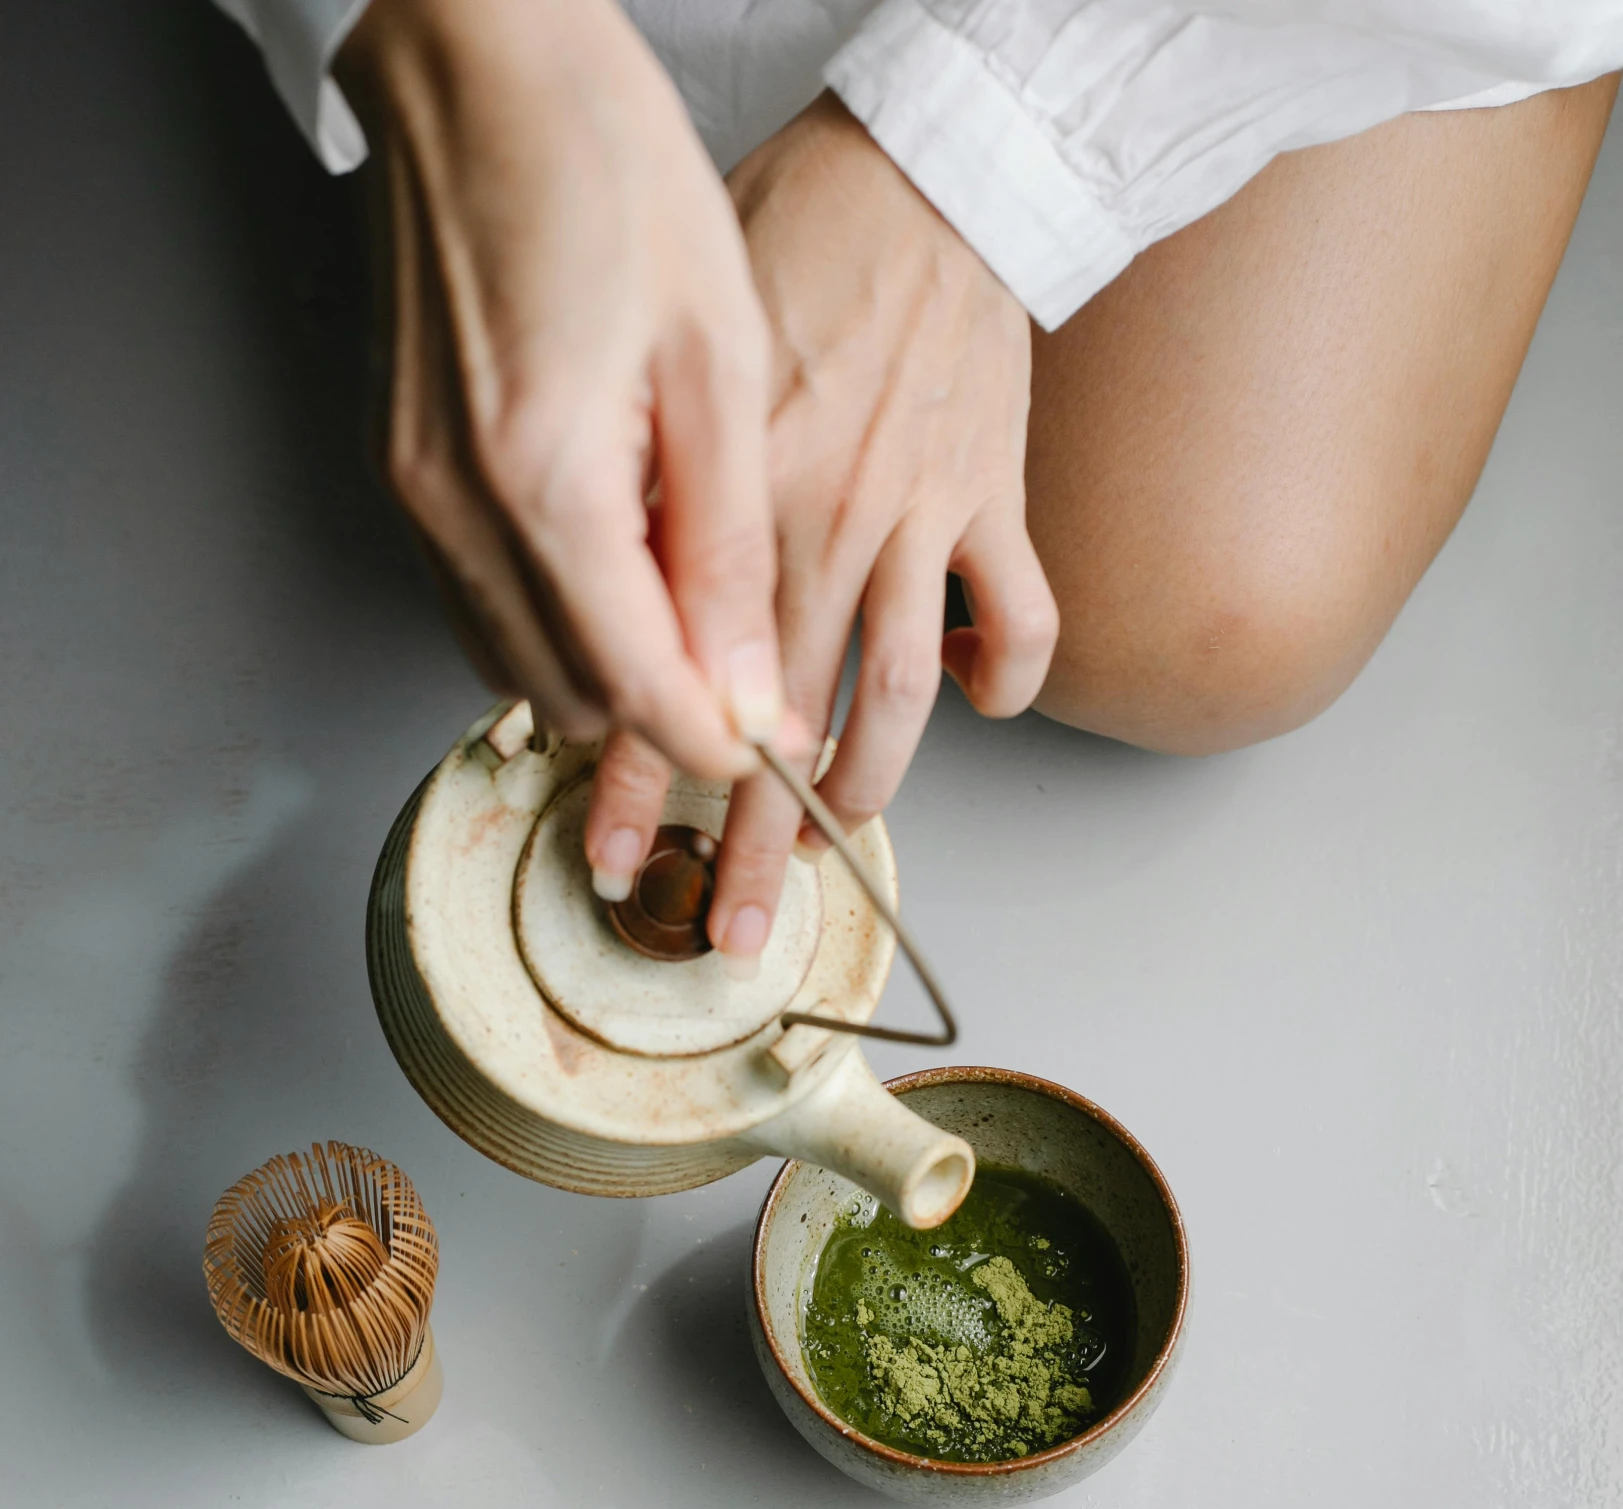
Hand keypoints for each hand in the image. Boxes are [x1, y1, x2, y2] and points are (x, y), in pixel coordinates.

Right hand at [335, 0, 784, 799]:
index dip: (715, 735)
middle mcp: (460, 509)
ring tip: (673, 576)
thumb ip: (730, 547)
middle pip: (570, 699)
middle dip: (659, 701)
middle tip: (734, 643)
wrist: (481, 64)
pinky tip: (608, 538)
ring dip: (602, 659)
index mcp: (549, 484)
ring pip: (515, 664)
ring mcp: (415, 494)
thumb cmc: (608, 170)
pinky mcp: (400, 471)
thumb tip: (752, 690)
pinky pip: (477, 600)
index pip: (637, 692)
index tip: (773, 733)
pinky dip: (550, 608)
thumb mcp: (720, 361)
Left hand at [584, 92, 1057, 968]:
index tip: (619, 855)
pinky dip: (1007, 681)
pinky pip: (1020, 624)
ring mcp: (920, 520)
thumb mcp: (681, 364)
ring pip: (897, 700)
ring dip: (870, 788)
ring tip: (845, 845)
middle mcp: (825, 527)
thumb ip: (654, 495)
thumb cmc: (793, 238)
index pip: (677, 677)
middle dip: (755, 843)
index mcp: (735, 502)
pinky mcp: (996, 500)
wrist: (926, 169)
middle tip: (735, 926)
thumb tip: (613, 604)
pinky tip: (978, 702)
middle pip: (782, 726)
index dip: (642, 781)